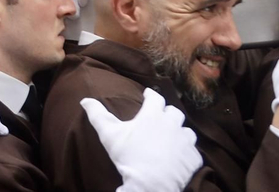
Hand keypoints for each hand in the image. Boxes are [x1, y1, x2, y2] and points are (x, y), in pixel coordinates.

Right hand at [81, 88, 201, 191]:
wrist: (152, 185)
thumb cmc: (129, 157)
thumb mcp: (109, 135)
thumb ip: (97, 115)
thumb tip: (85, 100)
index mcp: (153, 115)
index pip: (155, 97)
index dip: (151, 95)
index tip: (147, 95)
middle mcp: (172, 124)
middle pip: (174, 112)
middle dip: (167, 113)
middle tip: (160, 118)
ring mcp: (185, 141)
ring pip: (187, 131)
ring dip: (180, 132)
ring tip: (173, 138)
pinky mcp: (193, 158)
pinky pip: (194, 152)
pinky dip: (187, 153)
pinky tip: (180, 157)